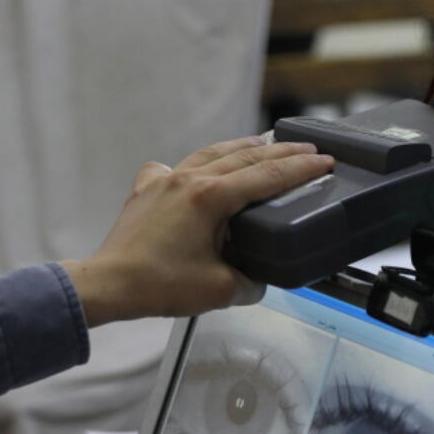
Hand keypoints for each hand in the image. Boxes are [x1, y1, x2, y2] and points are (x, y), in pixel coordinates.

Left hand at [60, 137, 333, 324]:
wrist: (109, 284)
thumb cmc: (158, 285)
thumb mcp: (220, 290)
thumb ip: (249, 282)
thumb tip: (257, 280)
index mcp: (211, 198)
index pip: (267, 177)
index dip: (300, 169)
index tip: (324, 161)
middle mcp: (189, 180)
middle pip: (243, 156)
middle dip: (279, 151)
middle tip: (306, 147)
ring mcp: (164, 181)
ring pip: (211, 153)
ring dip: (241, 148)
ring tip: (262, 143)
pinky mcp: (145, 191)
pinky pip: (174, 168)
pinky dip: (192, 166)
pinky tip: (193, 171)